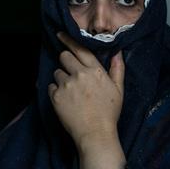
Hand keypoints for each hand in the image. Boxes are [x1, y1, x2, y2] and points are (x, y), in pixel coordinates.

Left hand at [48, 32, 124, 149]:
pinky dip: (55, 92)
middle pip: (64, 57)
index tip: (60, 35)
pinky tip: (65, 101)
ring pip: (57, 72)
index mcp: (95, 71)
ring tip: (71, 93)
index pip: (80, 49)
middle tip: (71, 74)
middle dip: (66, 62)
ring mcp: (66, 85)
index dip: (68, 40)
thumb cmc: (109, 113)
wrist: (95, 133)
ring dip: (61, 79)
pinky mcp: (56, 97)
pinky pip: (51, 87)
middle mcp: (79, 74)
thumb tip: (117, 53)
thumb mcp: (118, 90)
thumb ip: (117, 69)